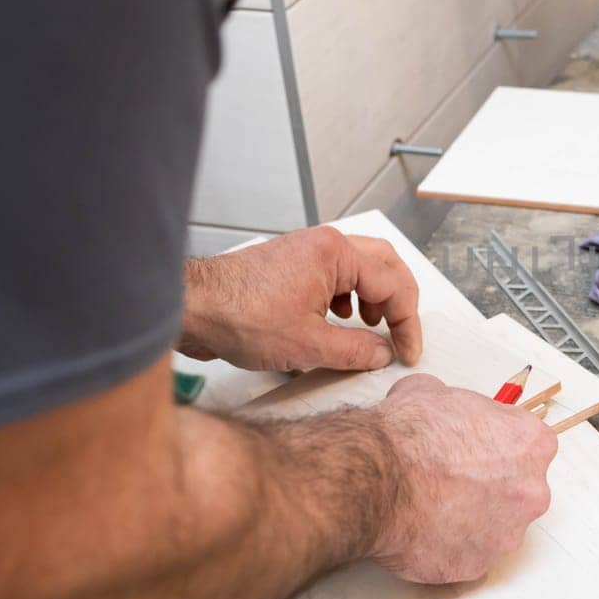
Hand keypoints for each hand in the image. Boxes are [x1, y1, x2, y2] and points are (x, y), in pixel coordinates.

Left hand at [180, 227, 422, 371]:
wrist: (192, 308)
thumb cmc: (238, 315)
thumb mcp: (308, 345)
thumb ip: (355, 351)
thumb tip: (381, 353)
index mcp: (335, 253)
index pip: (392, 284)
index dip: (405, 323)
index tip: (405, 351)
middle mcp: (323, 244)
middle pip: (384, 263)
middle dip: (398, 300)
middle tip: (402, 330)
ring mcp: (305, 252)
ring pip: (360, 266)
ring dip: (373, 296)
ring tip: (370, 326)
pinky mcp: (290, 265)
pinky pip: (335, 273)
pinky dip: (348, 295)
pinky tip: (338, 319)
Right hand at [368, 374, 557, 582]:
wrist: (376, 478)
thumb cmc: (407, 436)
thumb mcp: (432, 391)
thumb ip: (455, 402)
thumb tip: (439, 404)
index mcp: (531, 443)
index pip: (528, 444)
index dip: (497, 444)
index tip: (476, 448)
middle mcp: (531, 491)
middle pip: (519, 488)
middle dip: (490, 485)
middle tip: (452, 479)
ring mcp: (507, 533)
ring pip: (496, 526)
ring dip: (472, 519)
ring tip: (433, 507)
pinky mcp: (478, 565)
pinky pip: (469, 556)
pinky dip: (450, 547)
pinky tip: (425, 532)